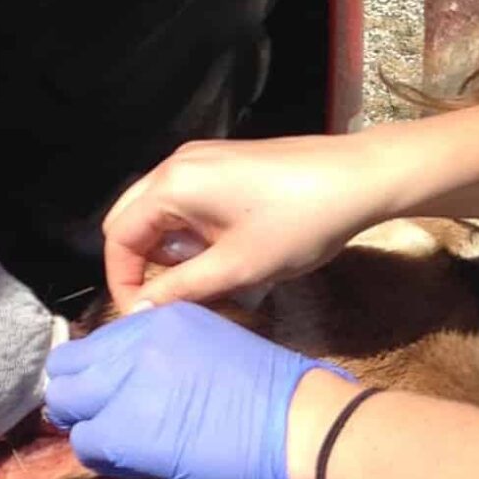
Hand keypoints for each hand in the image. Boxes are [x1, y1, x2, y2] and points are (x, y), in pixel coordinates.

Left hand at [44, 304, 347, 478]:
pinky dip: (104, 457)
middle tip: (107, 423)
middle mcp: (137, 341)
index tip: (116, 396)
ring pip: (66, 405)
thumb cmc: (280, 395)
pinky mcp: (124, 427)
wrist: (300, 424)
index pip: (98, 342)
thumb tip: (139, 385)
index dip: (100, 374)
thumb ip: (170, 357)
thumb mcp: (216, 348)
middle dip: (81, 398)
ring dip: (89, 427)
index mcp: (163, 317)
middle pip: (68, 369)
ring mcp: (126, 382)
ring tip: (123, 446)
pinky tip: (136, 463)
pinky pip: (87, 443)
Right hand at [101, 133, 410, 312]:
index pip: (119, 238)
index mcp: (171, 184)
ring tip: (215, 278)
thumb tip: (139, 310)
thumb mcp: (237, 268)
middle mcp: (178, 164)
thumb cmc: (299, 223)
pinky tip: (230, 254)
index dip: (125, 283)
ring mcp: (203, 160)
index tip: (146, 317)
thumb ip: (181, 290)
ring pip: (162, 215)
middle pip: (133, 222)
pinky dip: (195, 234)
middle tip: (180, 297)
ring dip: (175, 252)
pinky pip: (189, 203)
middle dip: (146, 266)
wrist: (359, 179)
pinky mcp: (226, 164)